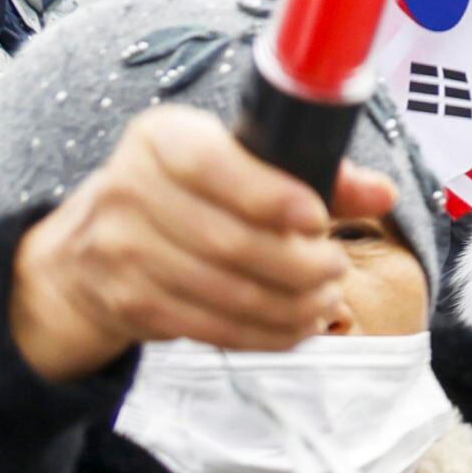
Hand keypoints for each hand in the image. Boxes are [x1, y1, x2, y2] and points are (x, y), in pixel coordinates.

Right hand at [7, 104, 387, 378]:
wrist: (90, 249)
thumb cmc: (189, 197)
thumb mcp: (235, 163)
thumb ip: (311, 172)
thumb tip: (381, 193)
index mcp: (160, 139)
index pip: (211, 165)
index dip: (271, 196)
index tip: (317, 219)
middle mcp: (128, 188)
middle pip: (229, 240)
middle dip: (300, 263)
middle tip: (336, 268)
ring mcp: (123, 250)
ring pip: (228, 291)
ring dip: (293, 303)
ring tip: (327, 297)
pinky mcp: (132, 302)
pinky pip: (215, 327)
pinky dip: (270, 332)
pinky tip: (301, 324)